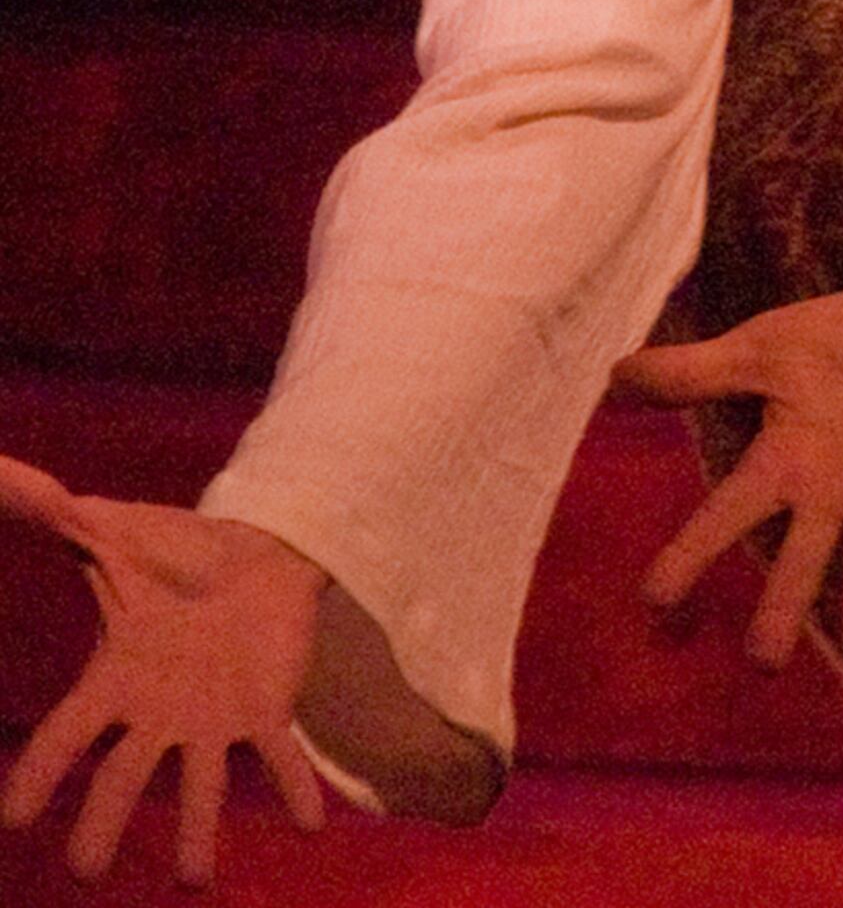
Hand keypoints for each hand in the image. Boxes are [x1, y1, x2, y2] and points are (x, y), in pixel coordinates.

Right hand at [0, 460, 331, 885]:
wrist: (261, 549)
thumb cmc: (177, 554)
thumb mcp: (114, 533)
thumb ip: (58, 514)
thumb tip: (6, 471)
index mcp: (113, 682)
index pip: (64, 736)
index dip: (40, 775)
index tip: (14, 820)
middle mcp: (157, 716)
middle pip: (121, 779)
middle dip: (102, 824)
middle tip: (85, 871)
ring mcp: (212, 720)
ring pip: (199, 788)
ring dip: (197, 834)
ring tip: (195, 882)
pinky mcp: (267, 711)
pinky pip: (282, 760)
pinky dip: (299, 792)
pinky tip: (316, 827)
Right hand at [613, 290, 842, 667]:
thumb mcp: (767, 348)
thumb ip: (700, 370)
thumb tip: (614, 375)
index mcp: (787, 462)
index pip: (728, 513)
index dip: (693, 552)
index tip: (656, 601)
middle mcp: (835, 491)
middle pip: (801, 557)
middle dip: (784, 607)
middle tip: (765, 665)